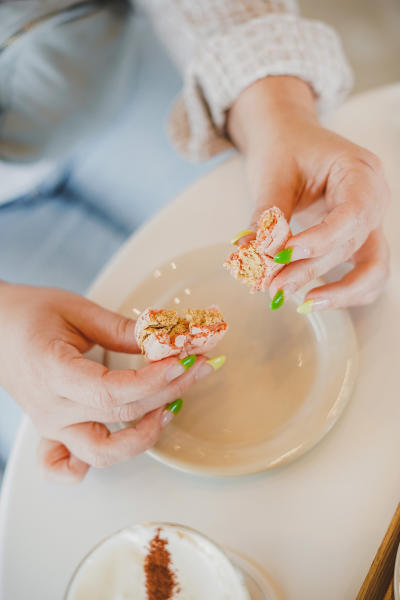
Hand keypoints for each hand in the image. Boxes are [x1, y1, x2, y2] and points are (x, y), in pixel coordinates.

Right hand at [0, 284, 213, 481]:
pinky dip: (89, 468)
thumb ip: (121, 329)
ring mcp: (52, 425)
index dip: (155, 380)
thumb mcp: (78, 310)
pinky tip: (117, 445)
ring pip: (103, 453)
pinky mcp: (54, 431)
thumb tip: (165, 340)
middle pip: (120, 415)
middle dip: (168, 392)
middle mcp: (52, 407)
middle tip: (197, 367)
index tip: (185, 360)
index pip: (113, 391)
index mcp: (53, 372)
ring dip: (143, 436)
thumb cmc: (30, 315)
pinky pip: (67, 467)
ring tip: (171, 408)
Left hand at [227, 76, 389, 309]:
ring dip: (339, 293)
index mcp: (360, 172)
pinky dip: (342, 293)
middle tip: (271, 285)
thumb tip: (255, 257)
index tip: (280, 256)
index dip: (318, 241)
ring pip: (373, 270)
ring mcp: (370, 223)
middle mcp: (373, 200)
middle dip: (310, 269)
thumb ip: (268, 218)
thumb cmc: (284, 149)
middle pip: (352, 245)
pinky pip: (364, 275)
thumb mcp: (273, 176)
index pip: (351, 215)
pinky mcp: (357, 241)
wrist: (288, 139)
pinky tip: (310, 300)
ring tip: (300, 303)